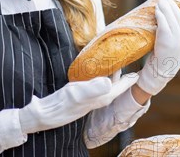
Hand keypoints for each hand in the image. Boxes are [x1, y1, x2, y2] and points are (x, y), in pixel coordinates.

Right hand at [19, 73, 137, 133]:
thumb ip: (93, 88)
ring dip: (111, 76)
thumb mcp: (76, 94)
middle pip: (114, 87)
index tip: (139, 71)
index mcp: (99, 98)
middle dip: (123, 78)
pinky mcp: (78, 98)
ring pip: (105, 86)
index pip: (119, 88)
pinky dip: (99, 77)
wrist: (41, 116)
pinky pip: (95, 86)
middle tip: (128, 63)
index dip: (129, 80)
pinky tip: (94, 71)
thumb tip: (109, 81)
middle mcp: (95, 100)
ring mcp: (87, 100)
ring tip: (114, 63)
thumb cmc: (58, 105)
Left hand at [137, 0, 179, 95]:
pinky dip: (160, 15)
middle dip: (171, 6)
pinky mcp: (167, 39)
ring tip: (160, 3)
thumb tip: (170, 19)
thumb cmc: (167, 59)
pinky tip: (156, 11)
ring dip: (164, 8)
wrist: (161, 72)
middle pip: (179, 16)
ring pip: (170, 17)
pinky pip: (163, 22)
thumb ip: (178, 35)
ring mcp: (177, 38)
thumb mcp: (178, 47)